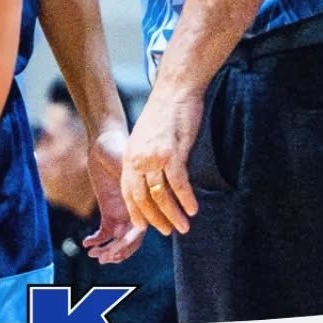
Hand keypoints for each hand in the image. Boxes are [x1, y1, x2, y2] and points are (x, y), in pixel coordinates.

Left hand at [83, 125, 144, 262]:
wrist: (105, 141)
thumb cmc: (119, 149)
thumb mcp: (127, 166)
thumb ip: (134, 186)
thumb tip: (137, 206)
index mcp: (143, 203)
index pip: (140, 232)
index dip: (130, 245)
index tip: (117, 251)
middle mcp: (135, 210)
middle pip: (130, 241)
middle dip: (118, 252)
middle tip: (104, 258)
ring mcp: (122, 212)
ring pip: (118, 240)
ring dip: (108, 250)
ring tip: (94, 255)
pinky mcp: (108, 210)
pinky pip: (105, 232)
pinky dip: (97, 240)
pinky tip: (86, 243)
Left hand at [121, 89, 202, 235]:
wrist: (174, 90)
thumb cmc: (164, 112)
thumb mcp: (146, 137)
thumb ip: (146, 157)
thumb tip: (153, 174)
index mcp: (130, 156)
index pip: (129, 192)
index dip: (136, 212)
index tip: (144, 227)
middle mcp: (138, 160)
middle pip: (142, 199)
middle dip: (155, 219)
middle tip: (167, 232)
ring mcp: (154, 158)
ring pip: (160, 195)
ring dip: (172, 214)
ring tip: (183, 227)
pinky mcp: (172, 153)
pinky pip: (178, 184)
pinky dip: (186, 199)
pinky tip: (193, 209)